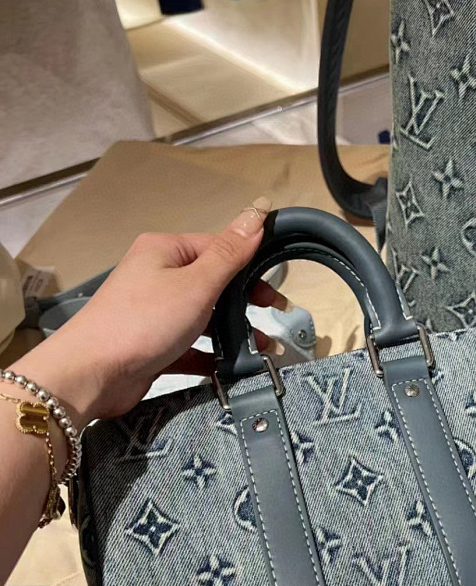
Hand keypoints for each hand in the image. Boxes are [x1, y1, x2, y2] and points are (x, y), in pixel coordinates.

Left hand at [10, 197, 280, 428]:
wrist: (90, 374)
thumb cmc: (144, 322)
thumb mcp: (196, 284)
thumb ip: (231, 252)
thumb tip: (259, 210)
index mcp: (165, 251)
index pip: (219, 249)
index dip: (251, 269)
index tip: (275, 294)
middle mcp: (158, 276)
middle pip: (215, 285)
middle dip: (246, 305)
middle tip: (273, 321)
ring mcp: (154, 313)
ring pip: (205, 318)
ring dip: (235, 333)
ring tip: (262, 350)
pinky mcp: (153, 345)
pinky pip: (191, 346)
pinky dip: (213, 355)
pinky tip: (234, 368)